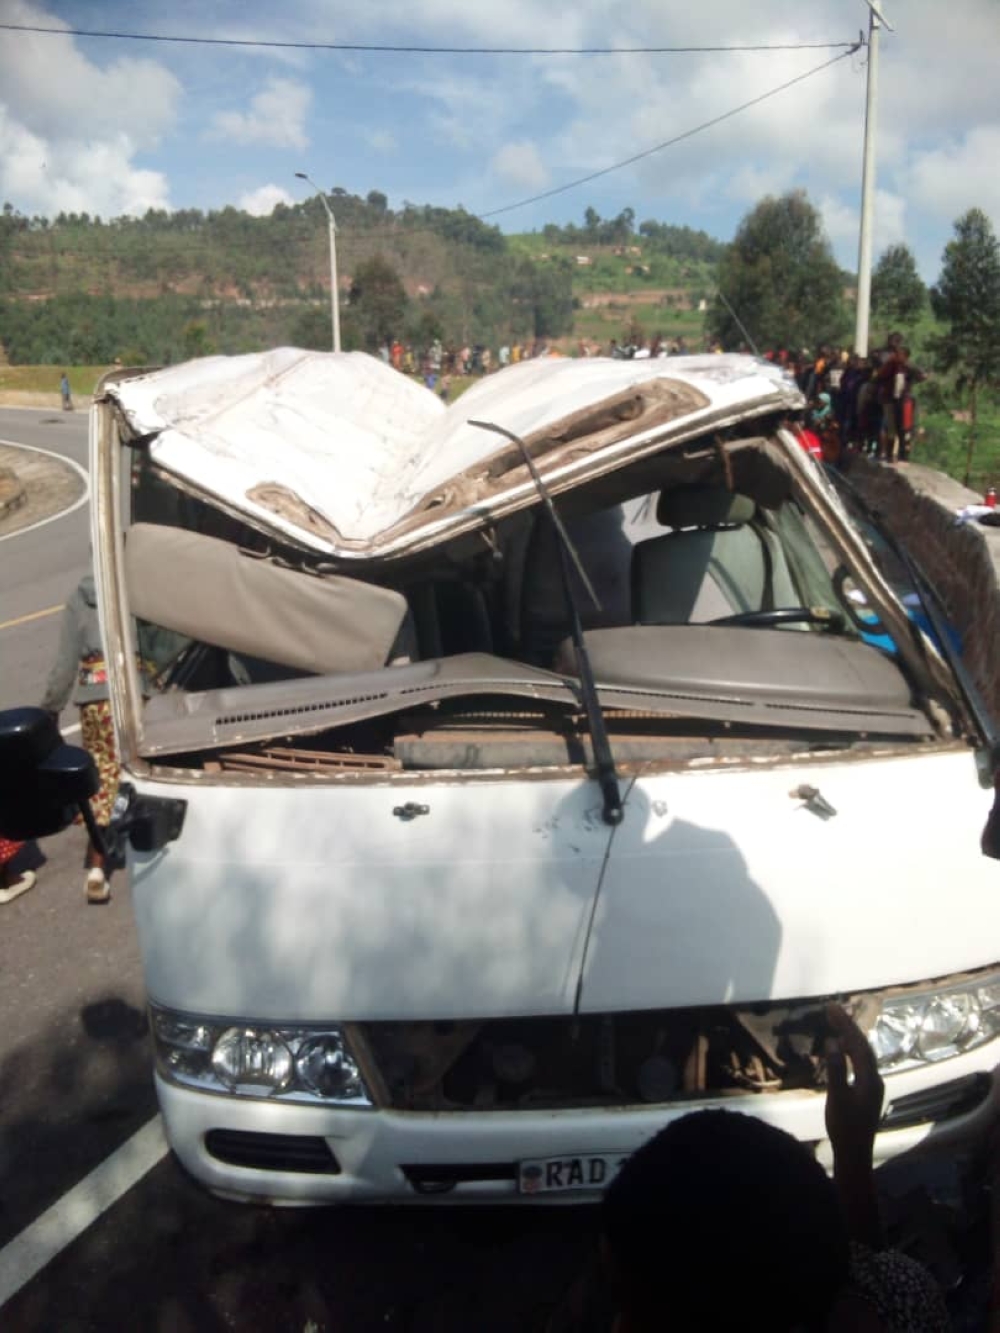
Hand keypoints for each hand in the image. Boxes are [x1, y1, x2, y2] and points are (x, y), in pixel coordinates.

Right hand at [824, 1002, 884, 1165]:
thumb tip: (834, 1042)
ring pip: (863, 1055)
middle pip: (863, 1047)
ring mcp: (872, 1086)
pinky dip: (851, 1051)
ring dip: (850, 1037)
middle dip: (848, 1027)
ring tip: (836, 1023)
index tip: (831, 1008)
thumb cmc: (844, 1127)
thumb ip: (836, 1070)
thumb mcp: (837, 1098)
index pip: (858, 1044)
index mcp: (870, 1079)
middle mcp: (875, 1079)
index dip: (845, 1025)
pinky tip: (842, 1050)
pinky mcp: (867, 1093)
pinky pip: (860, 1063)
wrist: (855, 1154)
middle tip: (832, 1010)